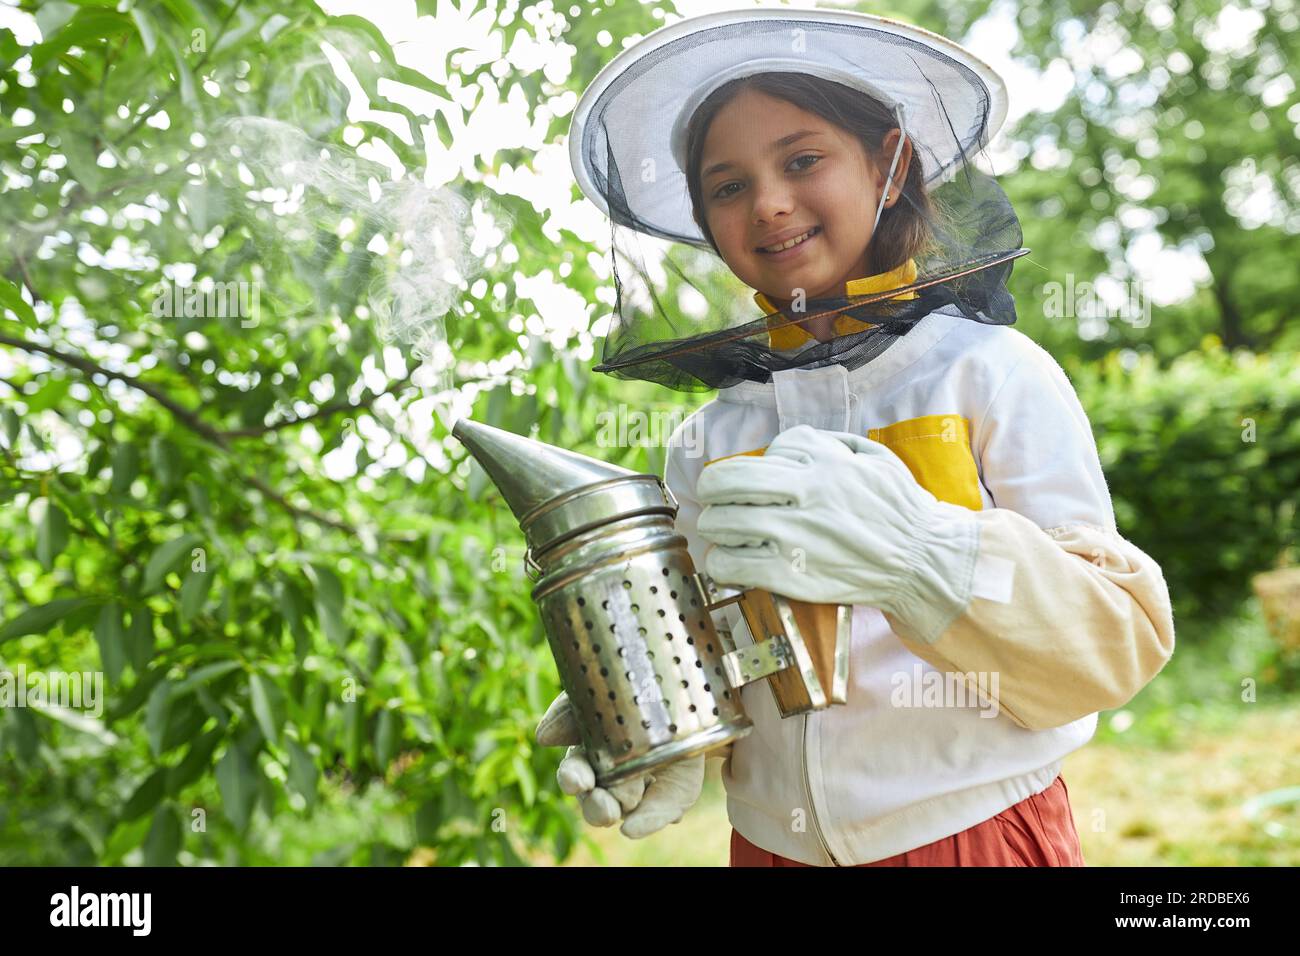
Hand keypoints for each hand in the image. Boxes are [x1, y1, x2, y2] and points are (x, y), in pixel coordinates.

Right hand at [534, 691, 705, 838]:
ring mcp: (642, 790)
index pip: (575, 772)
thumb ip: (570, 711)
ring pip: (625, 809)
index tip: (577, 782)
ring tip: (619, 808)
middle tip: (602, 808)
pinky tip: (632, 828)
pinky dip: (647, 820)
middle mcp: (612, 779)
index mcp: (589, 752)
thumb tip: (544, 736)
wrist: (682, 694)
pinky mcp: (671, 797)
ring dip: (618, 810)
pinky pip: (660, 811)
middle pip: (596, 801)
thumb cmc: (631, 691)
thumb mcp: (599, 691)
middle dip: (595, 807)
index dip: (573, 778)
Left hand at [694, 424, 979, 637]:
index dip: (764, 463)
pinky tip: (728, 561)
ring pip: (724, 521)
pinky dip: (721, 562)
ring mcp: (796, 535)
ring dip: (714, 524)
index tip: (769, 479)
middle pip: (729, 479)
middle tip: (713, 496)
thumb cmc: (900, 509)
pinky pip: (733, 564)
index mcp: (826, 461)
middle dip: (713, 486)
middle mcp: (807, 493)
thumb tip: (789, 446)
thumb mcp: (874, 457)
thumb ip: (833, 443)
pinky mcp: (791, 575)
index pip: (770, 449)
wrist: (923, 562)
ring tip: (720, 529)